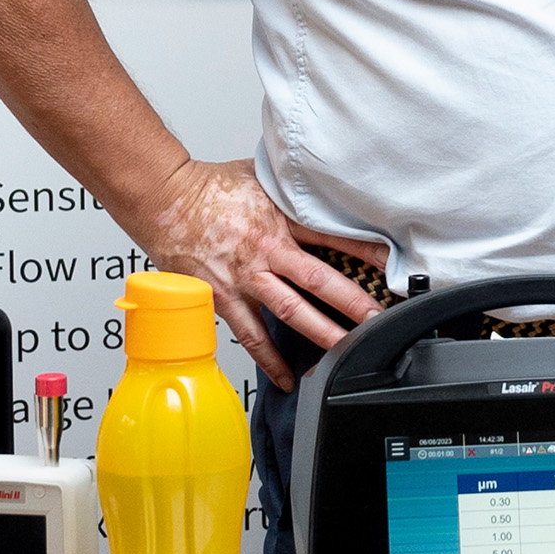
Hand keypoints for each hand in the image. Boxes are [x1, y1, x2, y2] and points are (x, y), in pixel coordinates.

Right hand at [134, 158, 383, 384]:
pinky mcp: (223, 298)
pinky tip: (288, 377)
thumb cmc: (207, 186)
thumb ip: (290, 188)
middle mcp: (266, 252)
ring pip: (291, 312)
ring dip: (321, 333)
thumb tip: (318, 182)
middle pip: (319, 281)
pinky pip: (251, 335)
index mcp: (279, 221)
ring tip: (348, 352)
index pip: (331, 237)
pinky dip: (269, 360)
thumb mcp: (259, 176)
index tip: (391, 266)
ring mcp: (245, 279)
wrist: (163, 198)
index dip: (365, 251)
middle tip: (379, 320)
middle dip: (353, 303)